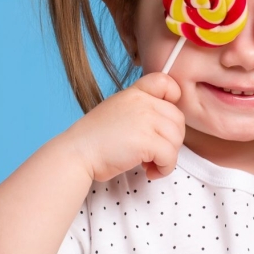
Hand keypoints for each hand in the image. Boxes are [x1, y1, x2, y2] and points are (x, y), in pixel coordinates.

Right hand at [61, 72, 185, 181]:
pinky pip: (170, 156)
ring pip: (176, 138)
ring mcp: (145, 120)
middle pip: (178, 118)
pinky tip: (150, 171)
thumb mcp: (117, 112)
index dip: (173, 98)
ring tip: (151, 164)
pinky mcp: (147, 141)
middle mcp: (142, 102)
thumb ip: (140, 110)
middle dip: (172, 139)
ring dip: (168, 156)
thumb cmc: (94, 140)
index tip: (163, 120)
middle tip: (155, 152)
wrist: (76, 153)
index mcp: (134, 93)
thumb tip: (164, 125)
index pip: (165, 81)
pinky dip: (164, 168)